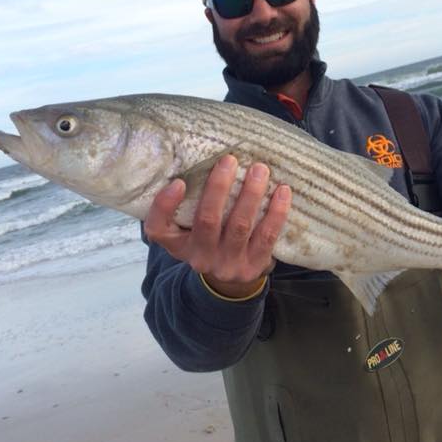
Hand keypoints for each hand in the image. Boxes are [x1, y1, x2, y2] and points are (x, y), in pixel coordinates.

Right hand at [144, 154, 291, 297]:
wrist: (230, 282)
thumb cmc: (207, 240)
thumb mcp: (187, 229)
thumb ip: (185, 203)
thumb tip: (196, 159)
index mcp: (178, 245)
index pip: (158, 229)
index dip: (165, 206)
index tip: (178, 181)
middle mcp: (200, 257)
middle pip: (207, 221)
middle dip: (219, 188)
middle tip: (230, 160)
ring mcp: (228, 264)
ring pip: (240, 226)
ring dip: (251, 195)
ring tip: (259, 170)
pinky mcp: (254, 266)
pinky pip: (267, 237)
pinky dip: (276, 212)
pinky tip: (282, 191)